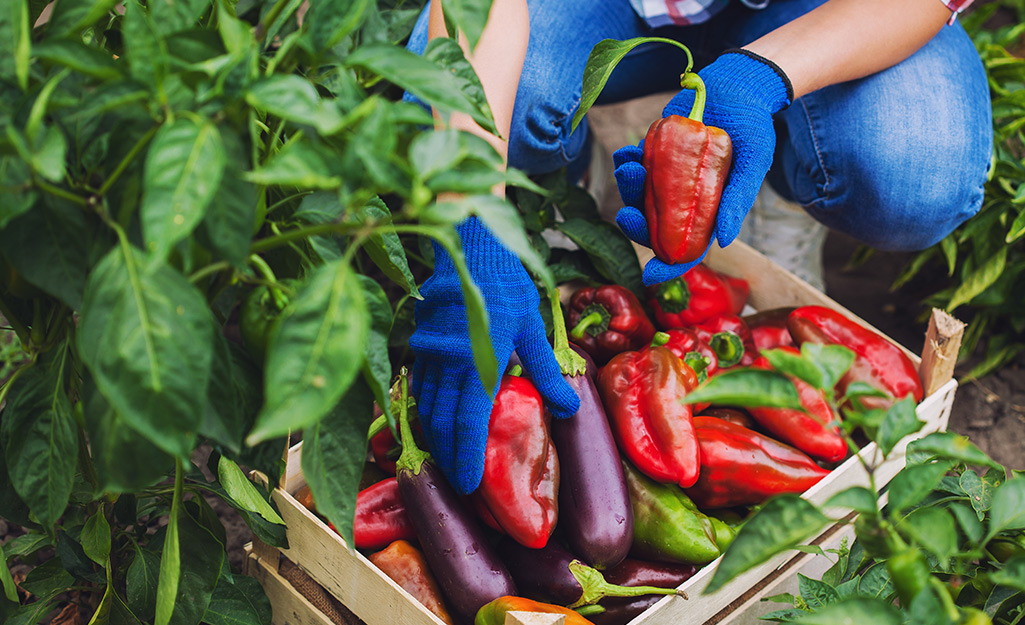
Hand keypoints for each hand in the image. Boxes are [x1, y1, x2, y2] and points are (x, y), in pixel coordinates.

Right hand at [410, 217, 579, 494]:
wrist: (466, 243)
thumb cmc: (505, 283)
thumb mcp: (532, 327)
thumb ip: (546, 371)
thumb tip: (570, 407)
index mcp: (480, 361)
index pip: (467, 423)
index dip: (465, 458)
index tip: (468, 485)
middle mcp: (449, 362)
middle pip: (441, 422)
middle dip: (447, 456)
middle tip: (457, 482)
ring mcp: (430, 352)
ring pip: (426, 406)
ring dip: (434, 437)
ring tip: (445, 459)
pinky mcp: (420, 342)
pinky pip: (419, 385)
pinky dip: (425, 409)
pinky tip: (432, 422)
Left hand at [615, 50, 792, 285]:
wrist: (738, 85)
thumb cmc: (753, 126)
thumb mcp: (753, 163)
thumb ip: (737, 200)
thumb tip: (723, 241)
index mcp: (710, 211)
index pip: (687, 247)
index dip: (669, 265)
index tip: (650, 275)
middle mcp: (686, 198)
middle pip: (654, 226)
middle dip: (636, 226)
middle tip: (626, 216)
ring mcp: (667, 176)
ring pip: (639, 197)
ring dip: (627, 188)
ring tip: (629, 168)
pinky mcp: (655, 152)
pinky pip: (633, 165)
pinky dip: (625, 162)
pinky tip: (627, 154)